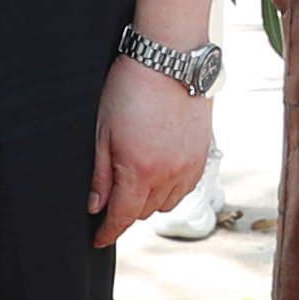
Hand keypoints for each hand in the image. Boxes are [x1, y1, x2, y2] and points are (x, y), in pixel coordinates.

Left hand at [87, 44, 208, 245]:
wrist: (171, 60)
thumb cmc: (130, 89)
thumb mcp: (103, 131)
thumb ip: (101, 174)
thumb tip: (95, 206)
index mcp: (139, 171)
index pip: (121, 217)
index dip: (107, 232)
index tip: (98, 239)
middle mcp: (168, 175)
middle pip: (143, 213)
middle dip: (125, 212)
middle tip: (112, 200)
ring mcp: (189, 167)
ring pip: (166, 204)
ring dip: (149, 201)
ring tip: (137, 183)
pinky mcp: (203, 156)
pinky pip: (186, 189)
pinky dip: (170, 190)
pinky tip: (159, 174)